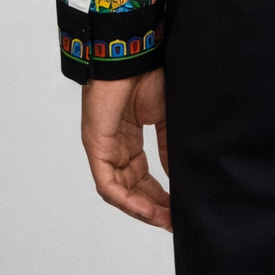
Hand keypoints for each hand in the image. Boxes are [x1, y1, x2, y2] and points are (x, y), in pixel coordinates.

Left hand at [81, 68, 171, 230]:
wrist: (132, 54)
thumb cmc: (147, 75)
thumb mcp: (164, 116)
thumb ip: (168, 147)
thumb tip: (178, 177)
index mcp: (129, 137)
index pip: (142, 176)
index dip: (159, 195)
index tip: (178, 208)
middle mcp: (114, 147)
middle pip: (131, 188)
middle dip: (153, 207)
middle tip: (174, 221)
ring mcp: (103, 148)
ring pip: (119, 191)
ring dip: (142, 208)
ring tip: (165, 219)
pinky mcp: (95, 147)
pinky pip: (108, 184)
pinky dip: (127, 200)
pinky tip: (147, 209)